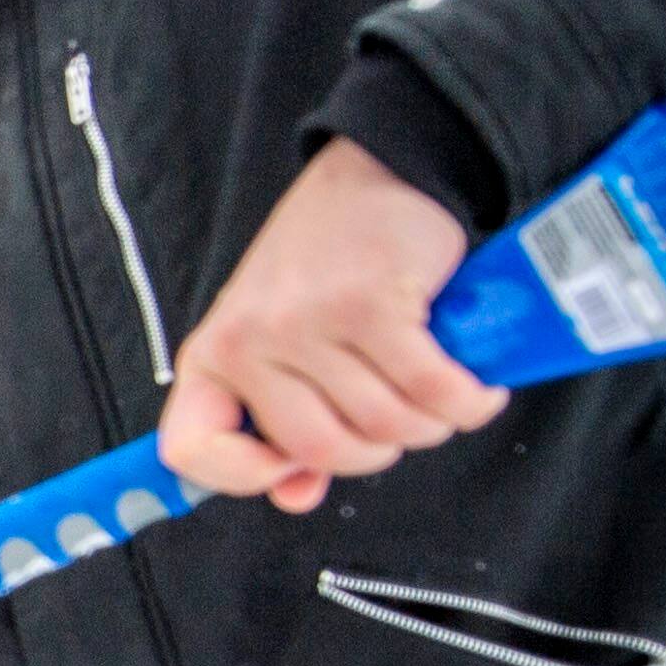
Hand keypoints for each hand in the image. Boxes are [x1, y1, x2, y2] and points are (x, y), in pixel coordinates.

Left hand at [153, 138, 498, 514]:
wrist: (383, 171)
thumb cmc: (330, 264)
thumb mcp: (283, 342)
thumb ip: (284, 422)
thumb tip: (295, 494)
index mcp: (214, 355)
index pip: (190, 451)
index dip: (245, 477)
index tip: (293, 468)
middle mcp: (251, 340)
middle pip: (322, 448)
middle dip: (378, 451)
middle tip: (402, 421)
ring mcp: (309, 322)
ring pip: (384, 426)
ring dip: (430, 425)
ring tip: (441, 398)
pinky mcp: (372, 304)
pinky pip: (432, 391)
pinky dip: (466, 402)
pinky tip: (474, 390)